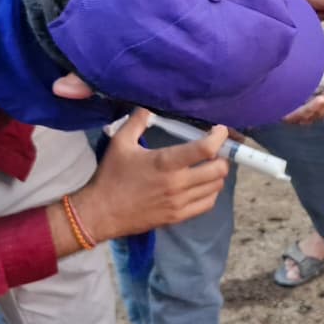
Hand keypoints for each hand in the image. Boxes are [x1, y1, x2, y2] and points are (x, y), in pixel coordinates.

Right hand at [71, 108, 229, 241]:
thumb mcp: (119, 142)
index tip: (220, 130)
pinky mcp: (178, 217)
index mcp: (166, 162)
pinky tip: (202, 185)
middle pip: (218, 169)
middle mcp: (178, 183)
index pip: (205, 149)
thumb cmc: (111, 176)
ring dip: (217, 174)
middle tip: (215, 150)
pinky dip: (211, 192)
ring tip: (208, 166)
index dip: (219, 137)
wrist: (101, 213)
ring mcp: (180, 202)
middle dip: (222, 156)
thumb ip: (137, 121)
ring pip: (216, 187)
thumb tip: (149, 107)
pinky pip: (208, 204)